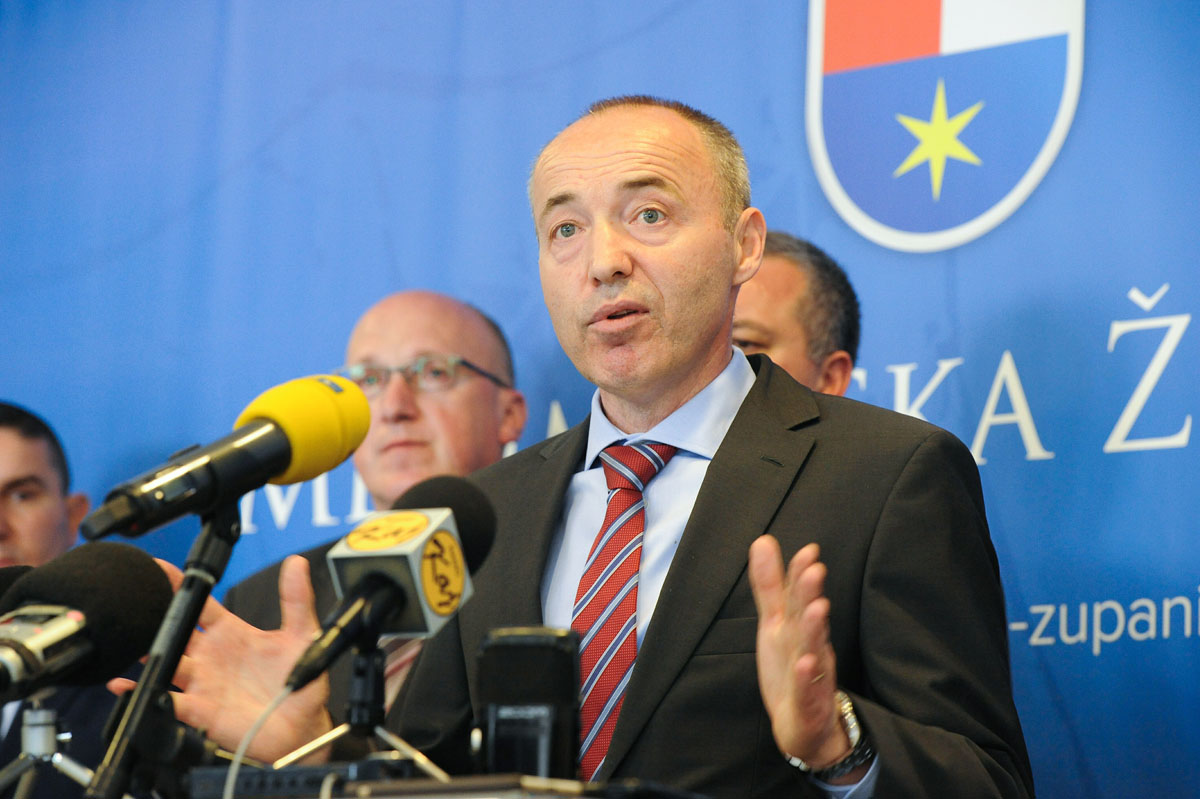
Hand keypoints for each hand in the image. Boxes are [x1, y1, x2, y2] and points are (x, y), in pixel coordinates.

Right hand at [109, 555, 332, 762]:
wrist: (302, 727)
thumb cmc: (299, 682)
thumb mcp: (303, 634)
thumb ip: (296, 599)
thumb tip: (298, 563)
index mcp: (231, 633)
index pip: (199, 603)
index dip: (181, 585)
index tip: (160, 569)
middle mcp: (211, 656)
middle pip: (175, 630)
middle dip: (155, 618)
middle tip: (138, 604)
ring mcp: (202, 682)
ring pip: (165, 662)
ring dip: (147, 654)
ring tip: (130, 643)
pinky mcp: (199, 710)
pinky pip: (165, 700)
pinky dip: (145, 694)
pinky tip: (128, 686)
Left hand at [748, 537, 850, 772]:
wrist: (808, 727)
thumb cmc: (792, 668)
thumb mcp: (775, 623)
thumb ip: (769, 585)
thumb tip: (762, 541)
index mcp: (798, 627)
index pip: (800, 596)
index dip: (801, 574)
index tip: (808, 551)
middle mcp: (809, 646)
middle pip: (808, 618)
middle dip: (810, 594)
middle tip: (815, 568)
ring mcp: (811, 675)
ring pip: (813, 650)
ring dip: (815, 630)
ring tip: (818, 608)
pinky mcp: (808, 704)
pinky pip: (807, 690)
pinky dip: (805, 678)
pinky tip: (804, 664)